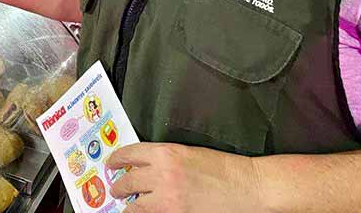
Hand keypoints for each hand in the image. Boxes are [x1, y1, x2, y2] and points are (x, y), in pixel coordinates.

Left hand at [106, 143, 263, 212]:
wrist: (249, 186)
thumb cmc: (223, 168)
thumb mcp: (188, 153)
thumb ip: (163, 158)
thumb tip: (143, 166)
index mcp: (165, 153)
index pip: (130, 154)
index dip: (117, 159)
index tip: (111, 163)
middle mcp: (162, 175)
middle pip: (128, 181)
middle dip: (118, 186)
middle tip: (116, 189)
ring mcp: (168, 199)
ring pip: (135, 206)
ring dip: (129, 205)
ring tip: (127, 206)